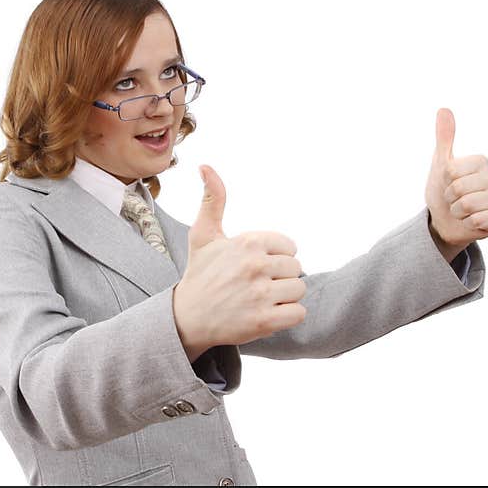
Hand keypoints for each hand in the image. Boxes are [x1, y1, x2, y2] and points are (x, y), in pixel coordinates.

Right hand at [172, 165, 305, 360]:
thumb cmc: (200, 274)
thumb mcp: (203, 234)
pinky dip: (287, 316)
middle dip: (280, 278)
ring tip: (261, 300)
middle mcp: (256, 266)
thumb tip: (206, 166)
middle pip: (297, 268)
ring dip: (284, 297)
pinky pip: (299, 313)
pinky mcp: (265, 321)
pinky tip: (267, 314)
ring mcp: (261, 295)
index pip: (290, 247)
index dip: (275, 257)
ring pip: (299, 290)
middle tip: (255, 285)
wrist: (187, 318)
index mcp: (248, 242)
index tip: (255, 266)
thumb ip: (213, 199)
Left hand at [424, 108, 487, 252]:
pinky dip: (469, 224)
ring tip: (461, 210)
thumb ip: (444, 138)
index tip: (447, 182)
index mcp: (481, 162)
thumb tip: (443, 109)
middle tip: (453, 198)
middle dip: (449, 197)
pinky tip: (472, 221)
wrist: (444, 220)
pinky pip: (480, 221)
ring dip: (457, 212)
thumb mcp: (440, 163)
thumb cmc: (443, 190)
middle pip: (459, 189)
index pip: (452, 171)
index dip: (444, 180)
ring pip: (468, 205)